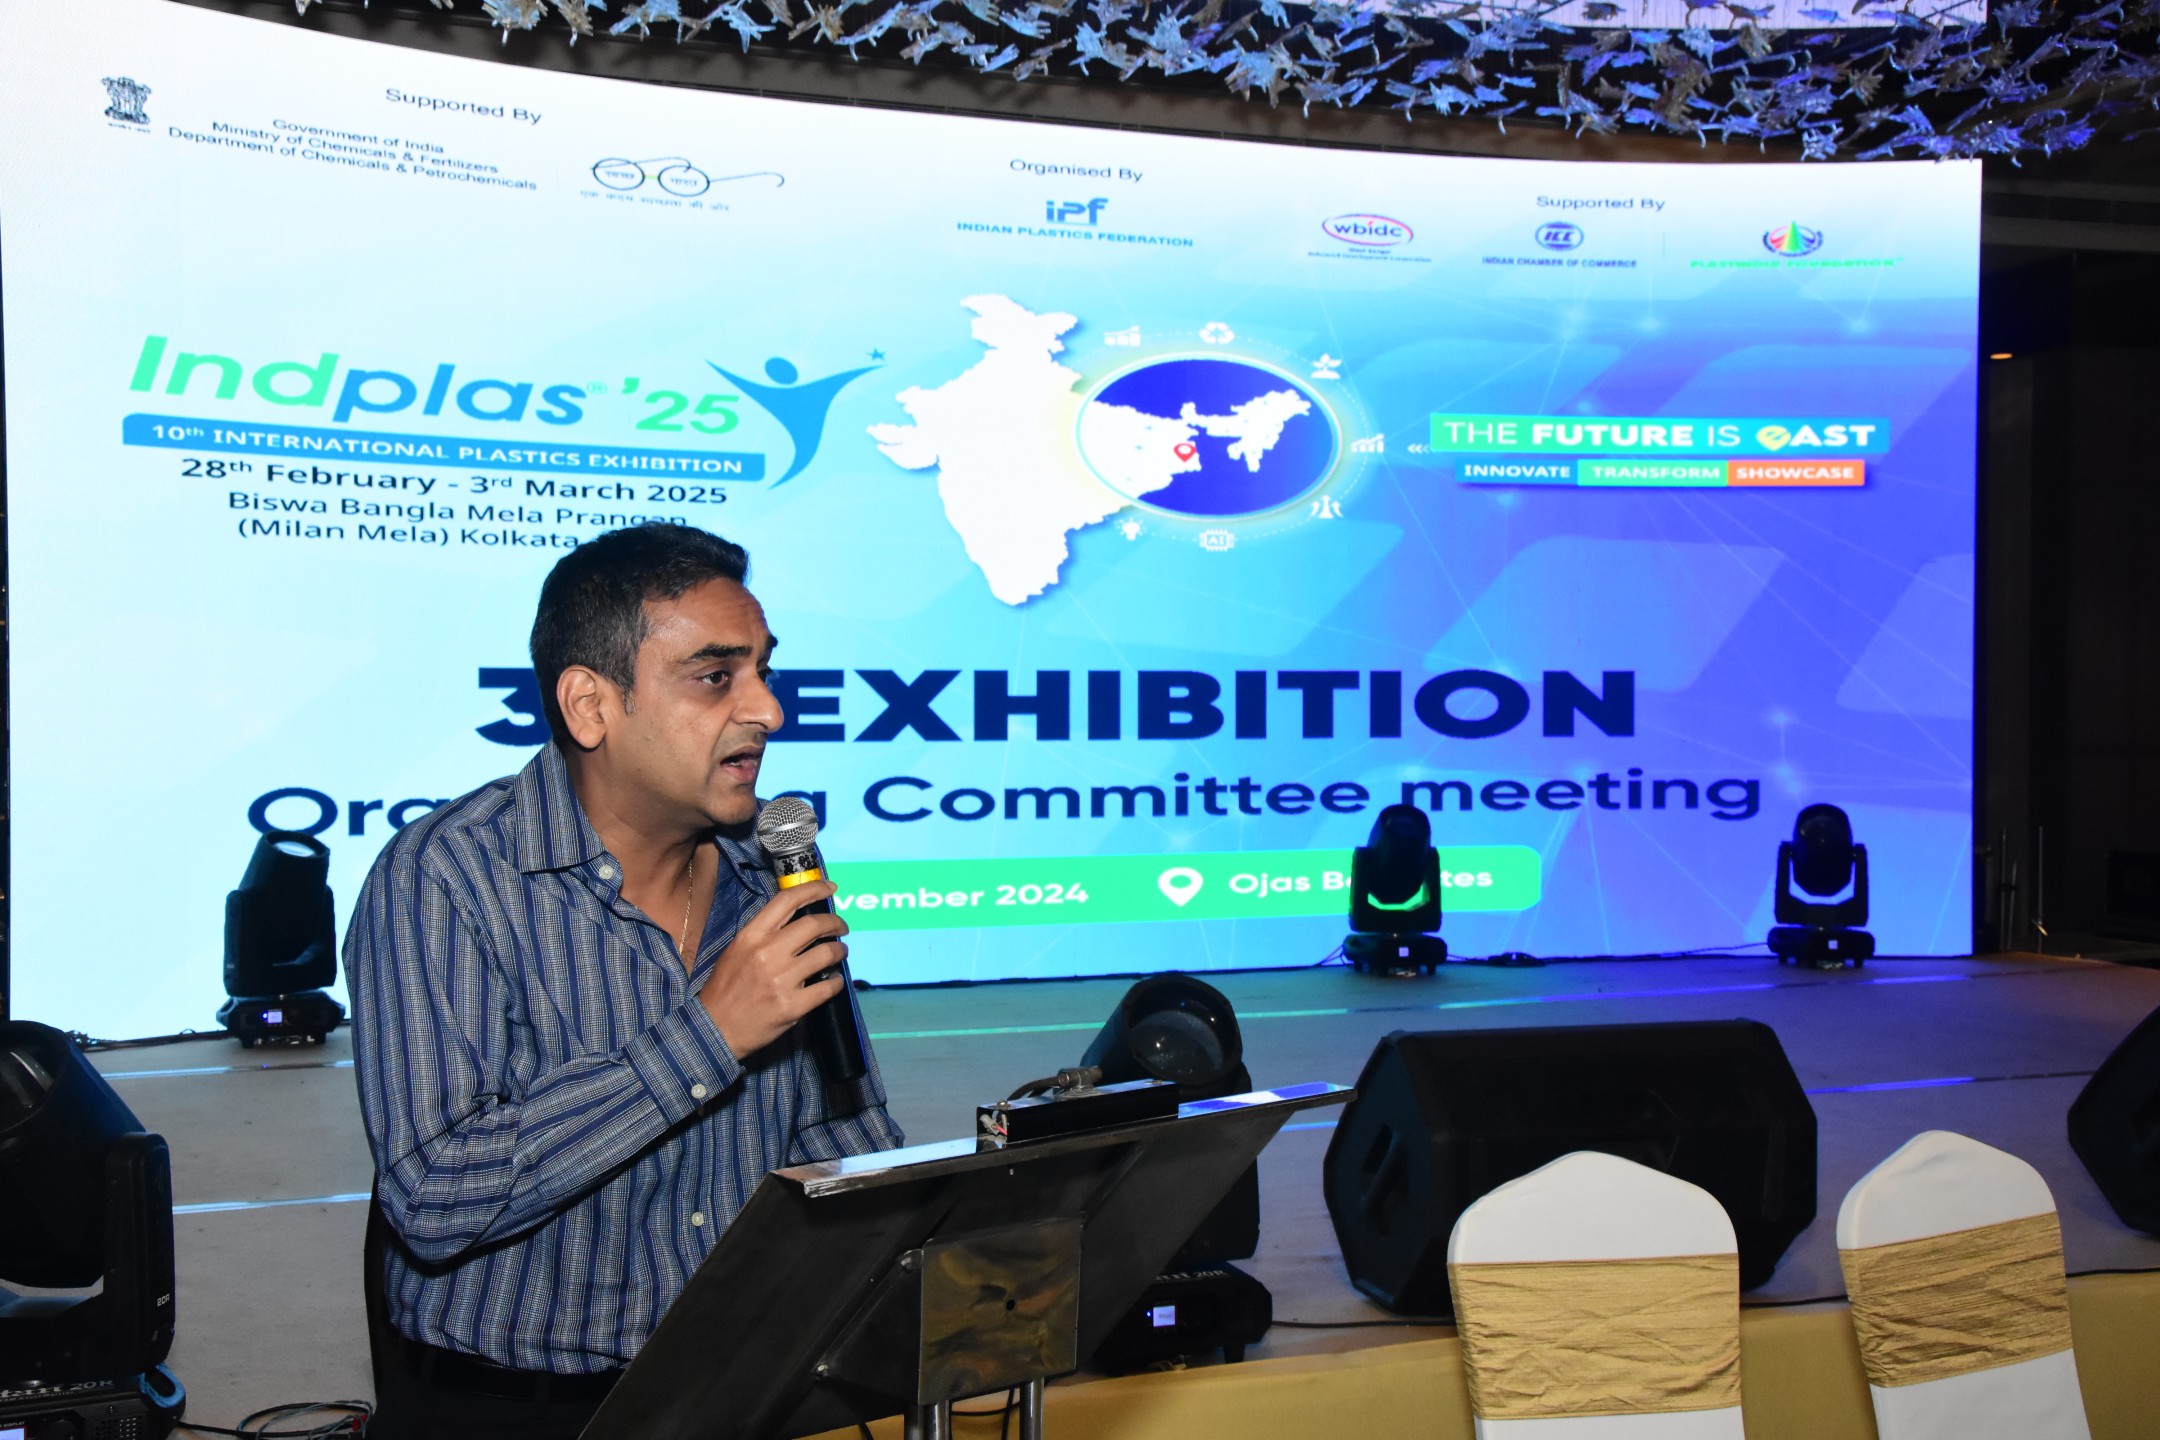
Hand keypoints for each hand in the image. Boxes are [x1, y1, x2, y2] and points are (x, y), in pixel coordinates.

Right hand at [698, 880, 849, 1059]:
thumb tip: (794, 921)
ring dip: (840, 950)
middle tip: (841, 928)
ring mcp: (782, 979)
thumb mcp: (736, 951)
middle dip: (835, 923)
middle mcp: (768, 953)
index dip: (813, 889)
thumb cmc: (725, 989)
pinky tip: (834, 980)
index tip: (830, 888)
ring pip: (826, 953)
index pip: (787, 900)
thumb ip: (763, 934)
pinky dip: (836, 981)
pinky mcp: (793, 1005)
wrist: (715, 1029)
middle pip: (814, 924)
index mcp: (752, 936)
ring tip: (840, 952)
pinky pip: (828, 987)